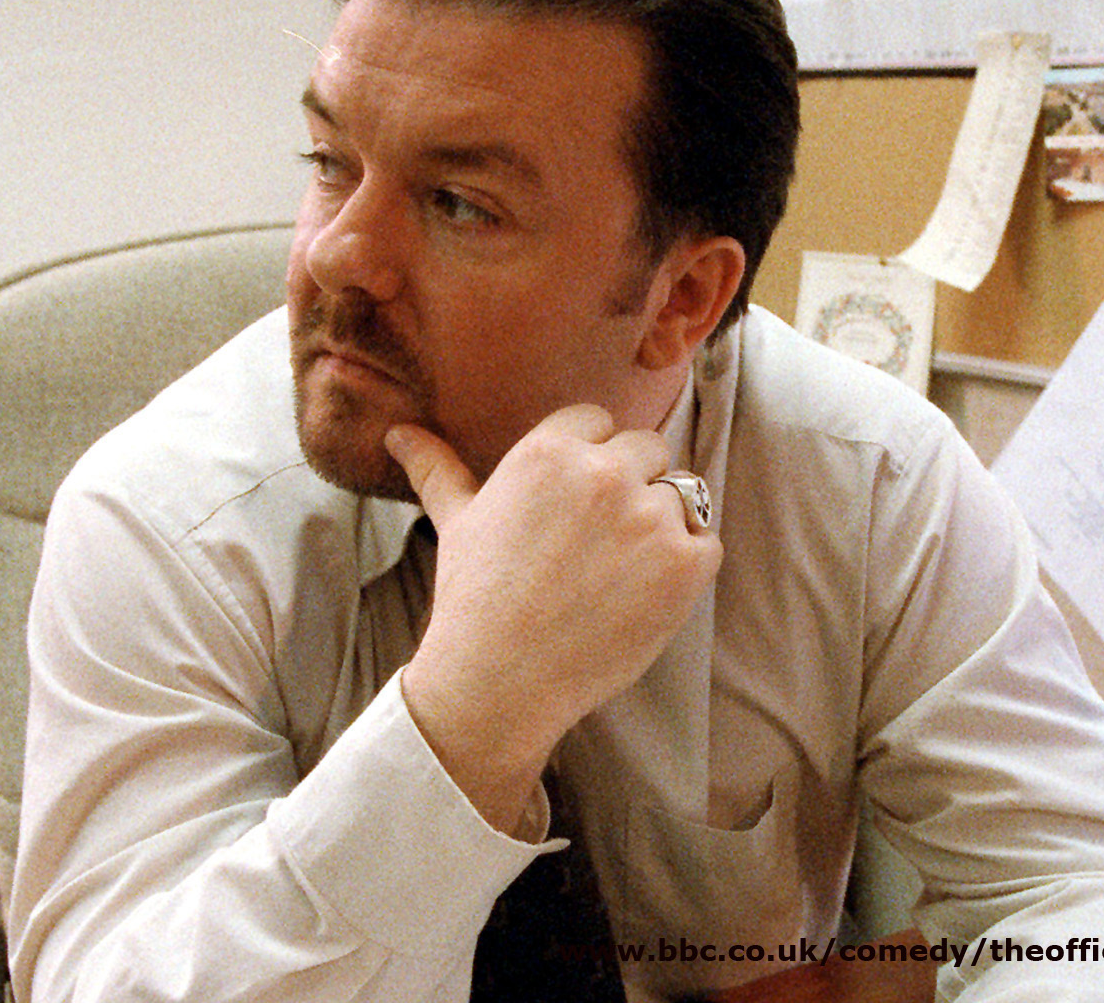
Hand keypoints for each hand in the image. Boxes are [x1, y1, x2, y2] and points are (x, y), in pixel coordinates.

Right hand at [387, 404, 721, 833]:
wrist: (500, 681)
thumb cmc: (474, 599)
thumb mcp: (455, 521)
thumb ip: (437, 466)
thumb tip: (398, 432)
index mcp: (548, 451)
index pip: (597, 421)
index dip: (587, 462)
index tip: (571, 506)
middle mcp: (603, 473)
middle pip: (647, 449)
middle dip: (630, 486)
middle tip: (594, 545)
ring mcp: (650, 517)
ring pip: (680, 496)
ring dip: (659, 527)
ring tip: (613, 575)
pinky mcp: (686, 564)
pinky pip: (705, 543)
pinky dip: (684, 569)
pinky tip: (638, 596)